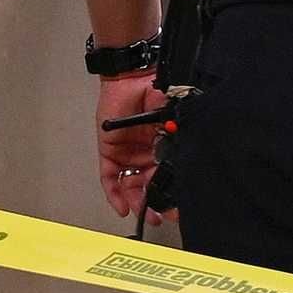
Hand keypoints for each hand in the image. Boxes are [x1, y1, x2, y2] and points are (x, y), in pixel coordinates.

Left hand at [95, 68, 170, 219]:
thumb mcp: (171, 117)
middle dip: (154, 203)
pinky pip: (110, 178)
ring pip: (131, 186)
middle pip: (149, 186)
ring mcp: (127, 156)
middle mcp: (146, 155)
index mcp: (164, 147)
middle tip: (161, 215)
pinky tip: (121, 207)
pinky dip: (114, 194)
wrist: (132, 77)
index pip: (168, 176)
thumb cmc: (155, 92)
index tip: (178, 207)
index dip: (172, 193)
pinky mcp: (109, 153)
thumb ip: (175, 137)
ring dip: (137, 201)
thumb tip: (183, 158)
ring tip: (143, 213)